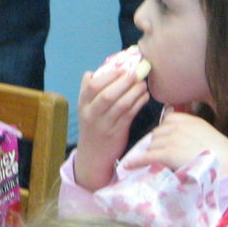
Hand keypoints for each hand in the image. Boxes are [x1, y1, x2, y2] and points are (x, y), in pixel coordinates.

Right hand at [72, 66, 150, 190]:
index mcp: (83, 105)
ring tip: (143, 85)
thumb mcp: (85, 110)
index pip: (92, 86)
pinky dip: (138, 104)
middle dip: (124, 82)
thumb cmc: (92, 127)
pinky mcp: (117, 133)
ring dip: (134, 92)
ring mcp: (104, 125)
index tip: (121, 69)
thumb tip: (93, 72)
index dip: (108, 76)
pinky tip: (144, 97)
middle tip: (137, 73)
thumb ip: (88, 92)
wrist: (93, 156)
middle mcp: (92, 115)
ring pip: (121, 105)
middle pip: (107, 95)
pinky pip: (130, 115)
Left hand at [124, 110, 227, 173]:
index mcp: (191, 121)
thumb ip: (195, 135)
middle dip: (156, 143)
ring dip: (150, 153)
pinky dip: (136, 161)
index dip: (164, 132)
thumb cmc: (224, 156)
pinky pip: (147, 156)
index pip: (168, 120)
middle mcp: (180, 127)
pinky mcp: (167, 153)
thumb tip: (185, 143)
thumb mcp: (209, 137)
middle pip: (157, 133)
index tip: (165, 141)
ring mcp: (173, 139)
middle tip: (156, 155)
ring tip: (148, 163)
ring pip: (152, 145)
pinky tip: (129, 166)